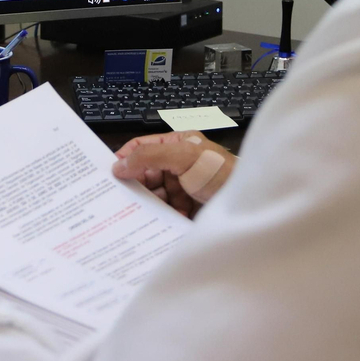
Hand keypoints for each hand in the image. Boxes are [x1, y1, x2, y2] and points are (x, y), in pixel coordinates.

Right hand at [111, 132, 235, 217]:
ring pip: (154, 195)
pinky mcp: (187, 205)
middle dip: (137, 186)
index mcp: (175, 144)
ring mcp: (182, 185)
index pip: (141, 146)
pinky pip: (166, 211)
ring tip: (153, 209)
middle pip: (144, 173)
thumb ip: (150, 157)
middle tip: (125, 198)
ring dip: (152, 204)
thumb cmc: (221, 172)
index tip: (109, 173)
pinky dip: (165, 216)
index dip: (125, 157)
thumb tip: (120, 164)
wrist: (249, 202)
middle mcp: (177, 163)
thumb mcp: (183, 157)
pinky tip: (171, 216)